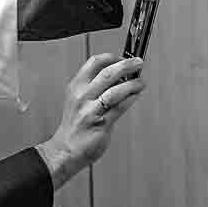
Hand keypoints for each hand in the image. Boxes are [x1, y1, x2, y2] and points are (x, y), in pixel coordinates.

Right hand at [37, 53, 145, 185]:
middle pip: (107, 73)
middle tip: (139, 62)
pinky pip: (120, 107)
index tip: (124, 57)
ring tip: (141, 82)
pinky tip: (136, 95)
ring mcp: (90, 110)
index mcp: (75, 87)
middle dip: (126, 65)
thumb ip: (95, 86)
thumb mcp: (79, 99)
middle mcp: (82, 96)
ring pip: (116, 90)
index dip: (112, 57)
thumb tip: (121, 74)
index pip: (94, 63)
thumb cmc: (76, 124)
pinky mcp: (100, 124)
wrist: (65, 150)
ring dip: (133, 84)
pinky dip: (131, 98)